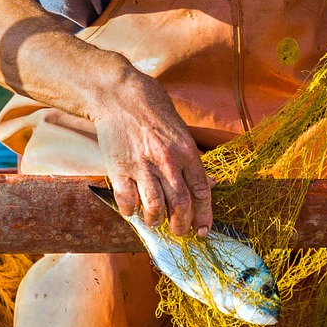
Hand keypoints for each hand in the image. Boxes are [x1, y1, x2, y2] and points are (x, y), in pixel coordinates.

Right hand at [93, 64, 212, 237]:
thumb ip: (191, 158)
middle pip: (181, 204)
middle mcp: (167, 161)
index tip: (203, 230)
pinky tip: (133, 210)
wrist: (119, 95)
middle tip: (179, 231)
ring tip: (155, 222)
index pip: (201, 191)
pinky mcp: (119, 168)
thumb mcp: (181, 131)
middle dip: (181, 225)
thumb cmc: (152, 110)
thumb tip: (208, 183)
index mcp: (187, 151)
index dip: (204, 215)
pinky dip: (131, 212)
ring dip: (156, 221)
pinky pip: (128, 201)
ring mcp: (143, 166)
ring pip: (155, 208)